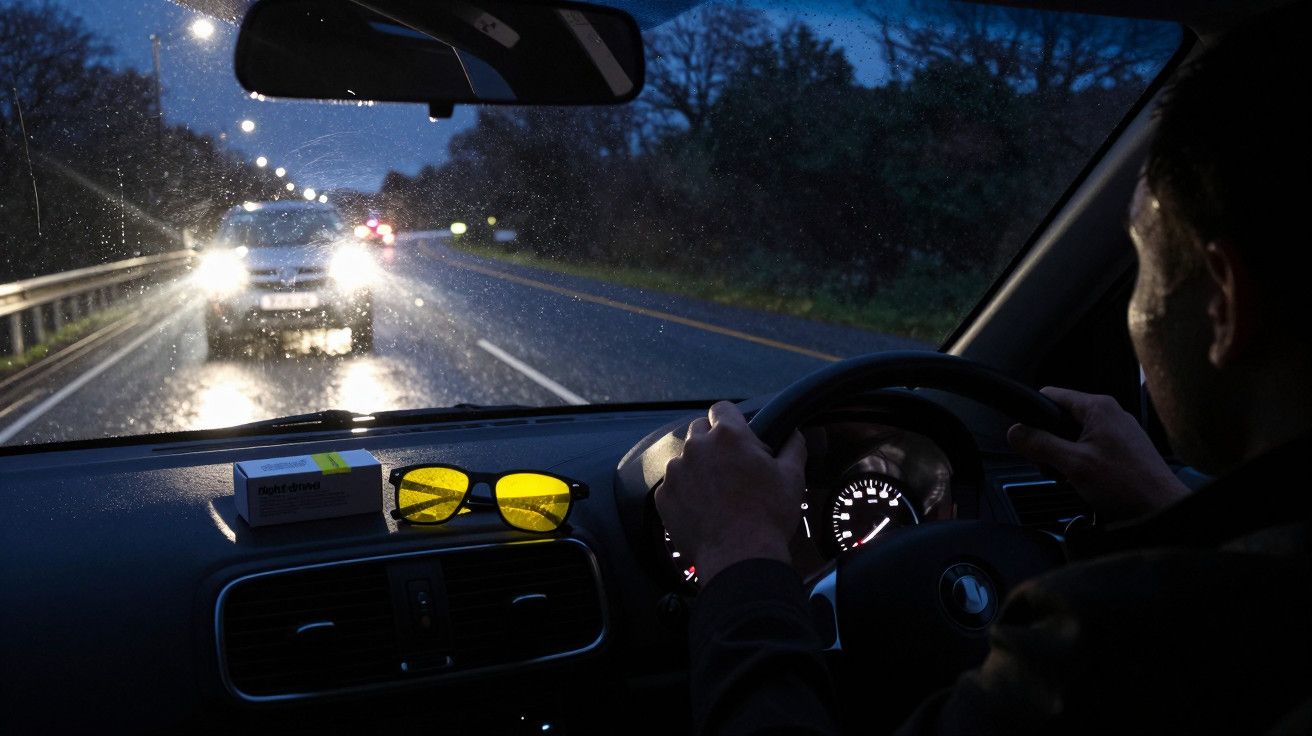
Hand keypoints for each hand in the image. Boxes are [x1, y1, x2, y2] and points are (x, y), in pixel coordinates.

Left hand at [654, 401, 806, 583]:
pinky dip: (684, 492)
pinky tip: (702, 509)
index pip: (722, 409)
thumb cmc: (769, 516)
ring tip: (716, 492)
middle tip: (730, 466)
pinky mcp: (664, 496)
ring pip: (684, 458)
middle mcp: (696, 447)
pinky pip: (672, 485)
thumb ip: (793, 445)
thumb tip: (794, 433)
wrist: (739, 557)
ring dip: (697, 468)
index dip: (732, 420)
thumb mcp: (792, 476)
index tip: (738, 436)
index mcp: (728, 436)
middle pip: (699, 430)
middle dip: (712, 442)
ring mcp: (676, 472)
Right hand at [1007, 387, 1189, 520]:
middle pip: (1060, 418)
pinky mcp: (1123, 448)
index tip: (1029, 441)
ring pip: (1074, 435)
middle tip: (1052, 467)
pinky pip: (1090, 447)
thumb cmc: (1127, 485)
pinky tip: (1086, 481)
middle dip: (1049, 443)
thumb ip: (1040, 444)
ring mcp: (1118, 430)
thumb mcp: (1072, 464)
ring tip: (1071, 477)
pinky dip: (1081, 462)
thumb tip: (1015, 432)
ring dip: (1064, 456)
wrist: (1162, 509)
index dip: (1033, 417)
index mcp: (1097, 407)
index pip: (1049, 396)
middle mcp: (1109, 413)